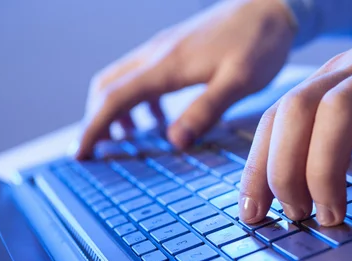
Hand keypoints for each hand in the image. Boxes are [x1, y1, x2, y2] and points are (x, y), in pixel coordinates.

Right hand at [75, 0, 294, 158]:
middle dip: (96, 119)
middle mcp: (157, 54)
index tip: (80, 154)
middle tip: (98, 150)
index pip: (115, 98)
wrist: (271, 4)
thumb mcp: (238, 81)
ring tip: (129, 139)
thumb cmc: (258, 42)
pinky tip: (160, 119)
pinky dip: (139, 101)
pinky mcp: (176, 49)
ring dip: (117, 110)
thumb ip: (206, 110)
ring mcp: (165, 49)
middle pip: (108, 86)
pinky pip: (143, 75)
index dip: (94, 128)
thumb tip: (175, 142)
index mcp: (167, 65)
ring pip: (123, 79)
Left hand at [239, 0, 351, 228]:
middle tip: (294, 214)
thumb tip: (308, 176)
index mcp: (332, 78)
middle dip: (282, 171)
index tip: (251, 210)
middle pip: (294, 113)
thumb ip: (338, 124)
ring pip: (339, 114)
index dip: (256, 166)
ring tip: (330, 216)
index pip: (275, 118)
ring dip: (324, 172)